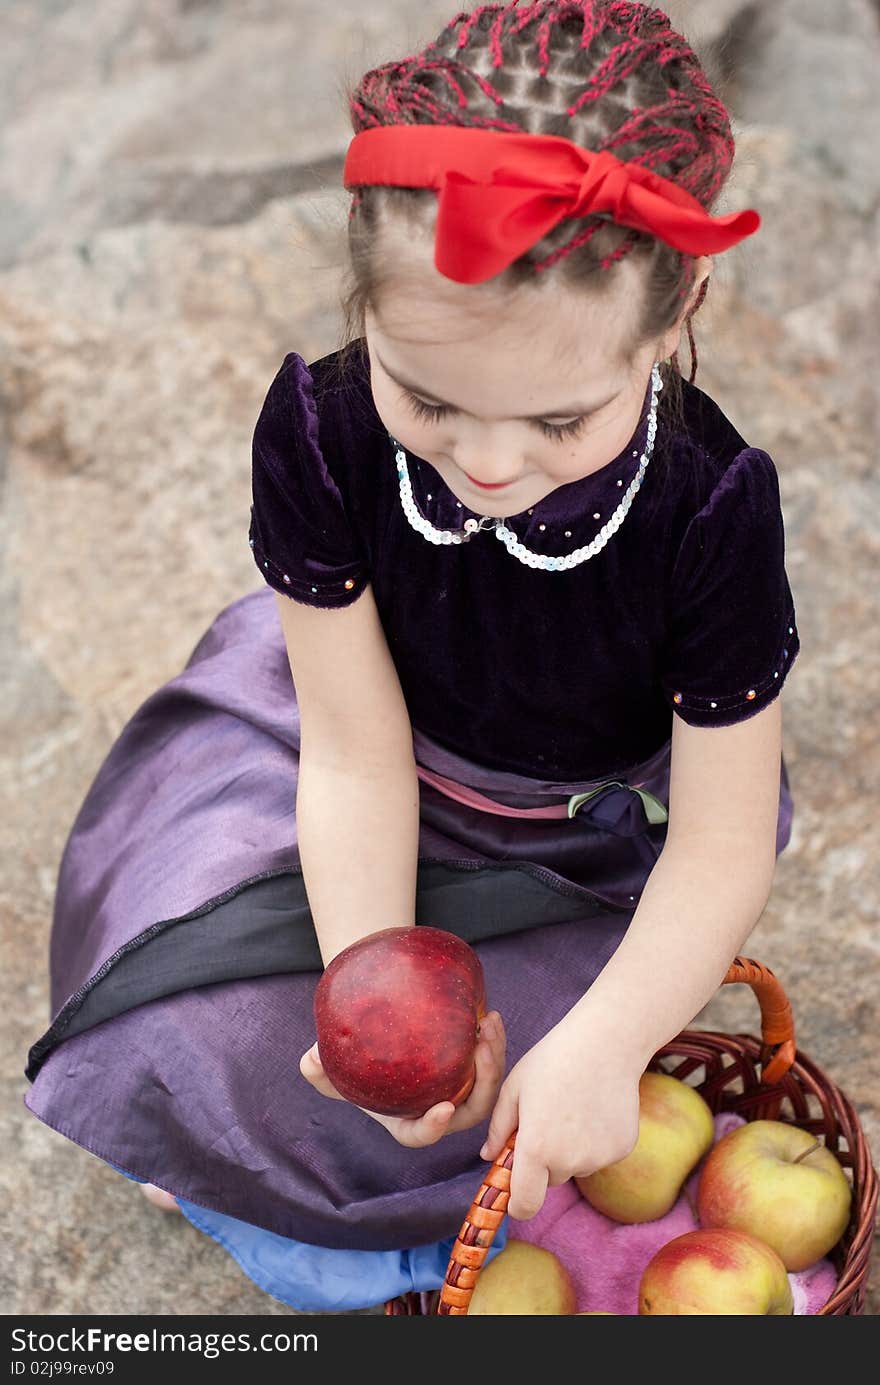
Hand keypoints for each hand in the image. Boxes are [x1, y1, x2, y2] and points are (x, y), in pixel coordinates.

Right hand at [299, 1010, 506, 1148]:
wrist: (375, 1031)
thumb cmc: (353, 1056)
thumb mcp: (329, 1062)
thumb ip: (319, 1068)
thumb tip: (311, 1060)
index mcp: (407, 1121)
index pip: (423, 1134)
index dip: (434, 1127)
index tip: (444, 1109)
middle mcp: (439, 1110)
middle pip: (471, 1110)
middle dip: (483, 1084)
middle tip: (481, 1049)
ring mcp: (458, 1088)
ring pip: (487, 1085)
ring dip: (494, 1059)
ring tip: (490, 1024)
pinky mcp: (470, 1066)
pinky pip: (489, 1062)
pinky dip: (494, 1043)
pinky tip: (489, 1015)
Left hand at [479, 1014, 641, 1220]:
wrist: (605, 1042)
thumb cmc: (552, 1060)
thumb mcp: (514, 1089)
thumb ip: (499, 1128)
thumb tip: (487, 1155)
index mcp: (536, 1148)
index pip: (525, 1204)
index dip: (517, 1204)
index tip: (515, 1196)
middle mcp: (569, 1161)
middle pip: (550, 1179)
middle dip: (543, 1163)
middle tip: (546, 1122)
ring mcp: (599, 1157)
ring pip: (576, 1166)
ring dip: (570, 1150)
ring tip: (572, 1107)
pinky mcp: (621, 1149)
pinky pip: (600, 1154)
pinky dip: (594, 1140)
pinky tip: (594, 1106)